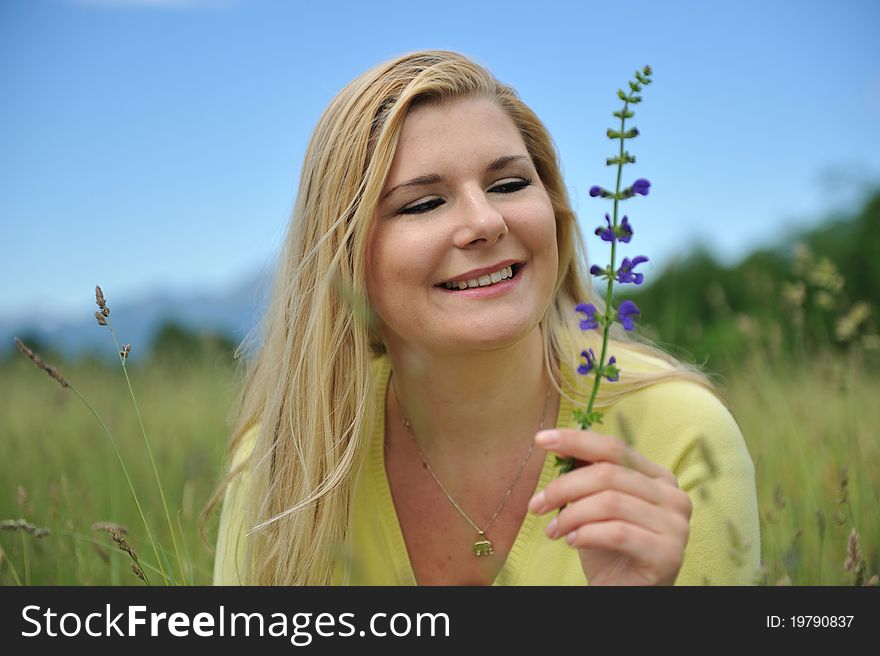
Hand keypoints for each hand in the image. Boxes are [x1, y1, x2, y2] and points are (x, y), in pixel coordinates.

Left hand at [528, 429, 692, 585]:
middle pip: (608, 474)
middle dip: (563, 487)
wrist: (623, 592)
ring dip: (571, 515)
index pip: (614, 448)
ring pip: (610, 502)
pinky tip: (571, 542)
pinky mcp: (668, 553)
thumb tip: (556, 442)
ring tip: (553, 530)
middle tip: (535, 504)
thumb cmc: (607, 548)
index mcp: (658, 477)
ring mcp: (676, 525)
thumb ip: (586, 474)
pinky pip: (618, 532)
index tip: (541, 440)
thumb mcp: (593, 504)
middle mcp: (674, 496)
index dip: (576, 440)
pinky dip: (586, 534)